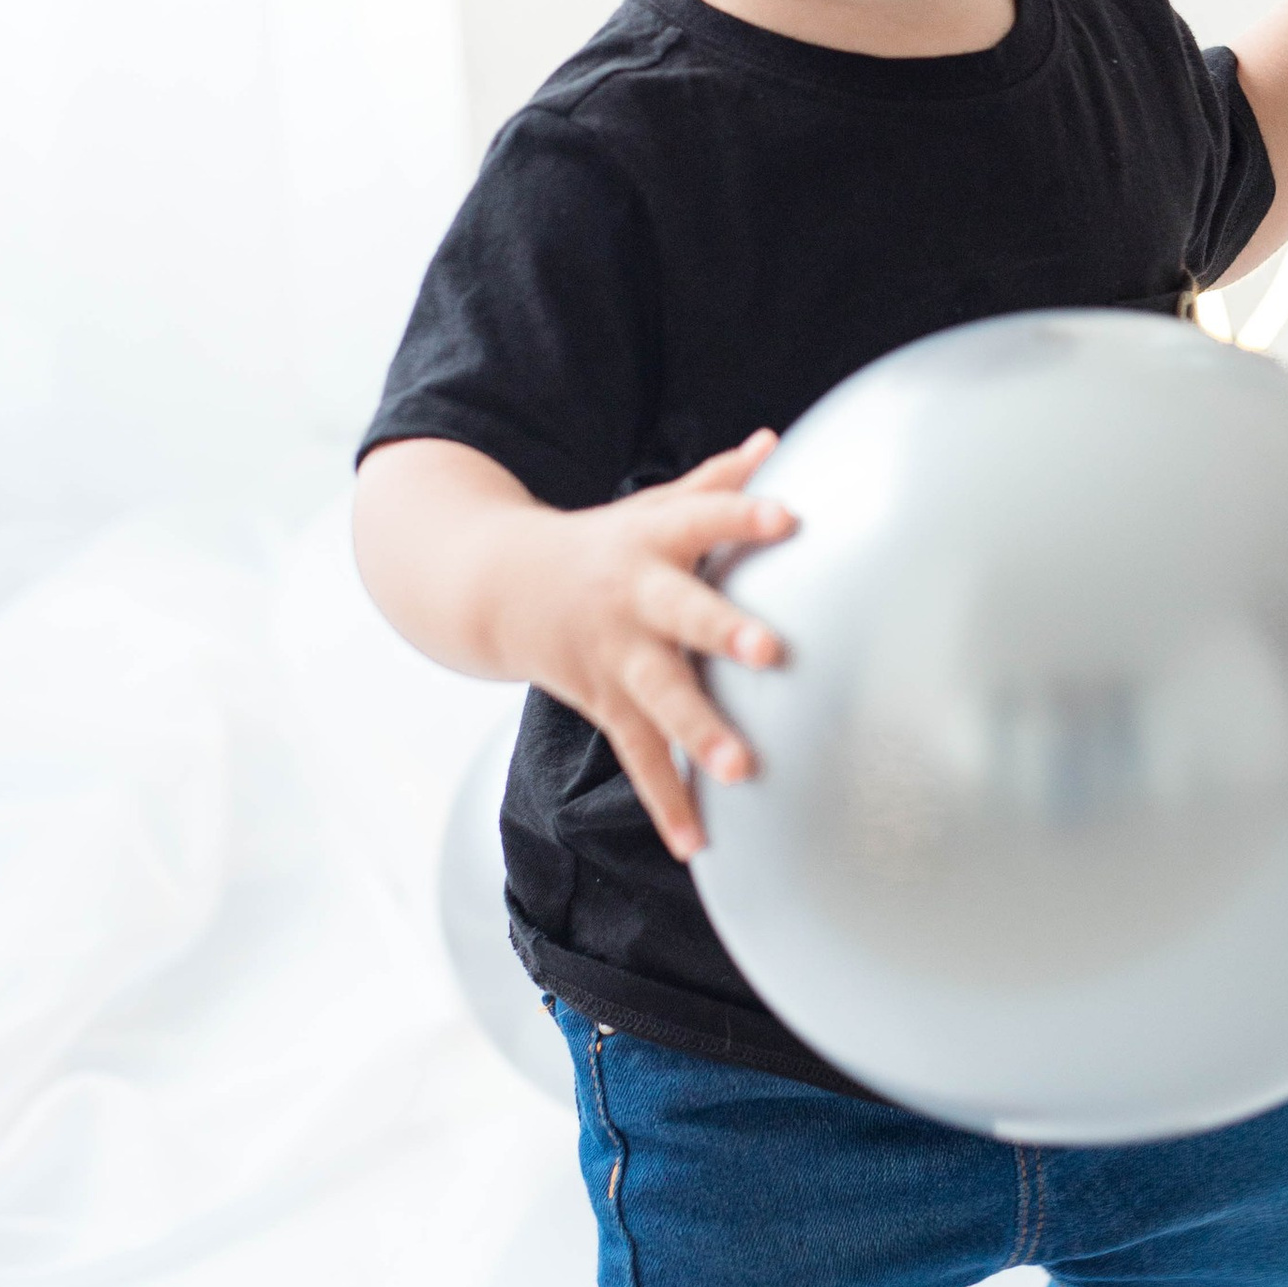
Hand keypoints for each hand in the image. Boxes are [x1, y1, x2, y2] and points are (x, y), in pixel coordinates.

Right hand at [501, 431, 794, 864]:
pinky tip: (695, 845)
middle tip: (771, 652)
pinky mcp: (605, 704)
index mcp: (651, 542)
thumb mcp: (650, 509)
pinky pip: (638, 758)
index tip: (790, 517)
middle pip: (683, 615)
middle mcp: (633, 599)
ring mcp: (616, 657)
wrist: (497, 588)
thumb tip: (772, 441)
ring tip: (742, 768)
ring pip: (659, 698)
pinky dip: (666, 803)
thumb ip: (715, 484)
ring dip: (699, 734)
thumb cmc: (602, 544)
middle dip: (724, 633)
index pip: (703, 520)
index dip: (744, 517)